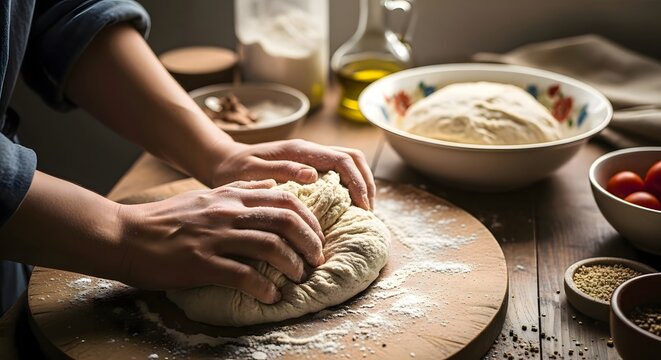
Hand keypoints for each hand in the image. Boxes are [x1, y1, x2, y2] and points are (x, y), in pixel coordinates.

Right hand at [116, 179, 324, 303]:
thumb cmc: (168, 218)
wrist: (126, 235)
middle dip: (310, 241)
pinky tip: (271, 295)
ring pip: (270, 246)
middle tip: (317, 259)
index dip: (309, 219)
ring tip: (299, 277)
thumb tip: (271, 183)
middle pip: (285, 221)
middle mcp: (228, 212)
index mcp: (231, 196)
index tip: (317, 237)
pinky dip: (263, 287)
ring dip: (292, 264)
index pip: (285, 200)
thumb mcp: (207, 195)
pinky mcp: (201, 263)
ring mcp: (215, 237)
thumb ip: (241, 190)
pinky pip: (243, 275)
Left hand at [213, 139, 375, 209]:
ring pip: (348, 164)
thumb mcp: (251, 172)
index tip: (363, 207)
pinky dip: (349, 187)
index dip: (358, 182)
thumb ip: (281, 170)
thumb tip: (313, 175)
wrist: (220, 162)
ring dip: (361, 184)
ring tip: (363, 210)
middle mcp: (309, 151)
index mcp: (300, 150)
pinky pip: (337, 173)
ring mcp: (310, 158)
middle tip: (368, 211)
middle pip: (353, 158)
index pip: (343, 160)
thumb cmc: (233, 170)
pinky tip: (347, 207)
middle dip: (367, 182)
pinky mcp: (307, 168)